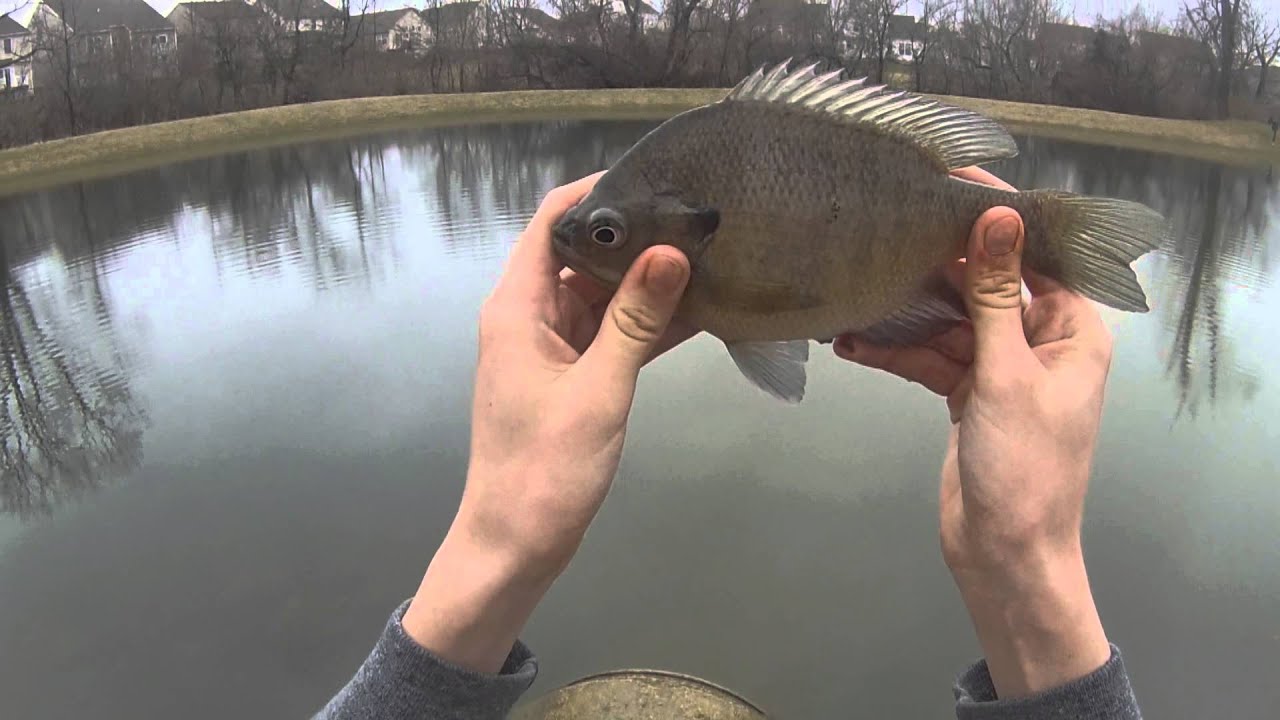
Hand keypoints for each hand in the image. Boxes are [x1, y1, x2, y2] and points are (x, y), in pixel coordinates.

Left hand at [401, 173, 694, 672]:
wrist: (515, 546)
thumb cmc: (545, 468)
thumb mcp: (598, 390)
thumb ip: (635, 320)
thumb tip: (672, 251)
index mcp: (517, 307)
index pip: (551, 222)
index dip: (599, 193)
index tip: (658, 179)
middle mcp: (529, 316)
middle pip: (582, 254)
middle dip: (636, 237)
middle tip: (701, 218)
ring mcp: (550, 347)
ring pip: (601, 295)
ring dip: (647, 282)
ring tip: (711, 255)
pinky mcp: (571, 377)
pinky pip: (610, 334)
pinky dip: (646, 324)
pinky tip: (698, 310)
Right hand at [834, 168, 1112, 697]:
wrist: (1004, 555)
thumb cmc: (1024, 465)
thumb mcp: (1007, 374)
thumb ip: (994, 294)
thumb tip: (995, 217)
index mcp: (1071, 329)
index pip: (1035, 254)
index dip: (995, 216)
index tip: (947, 180)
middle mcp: (1038, 341)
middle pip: (985, 283)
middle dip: (936, 263)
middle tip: (884, 228)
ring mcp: (999, 369)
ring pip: (948, 320)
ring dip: (904, 313)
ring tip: (855, 288)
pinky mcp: (965, 394)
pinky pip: (929, 357)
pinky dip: (895, 352)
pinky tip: (852, 341)